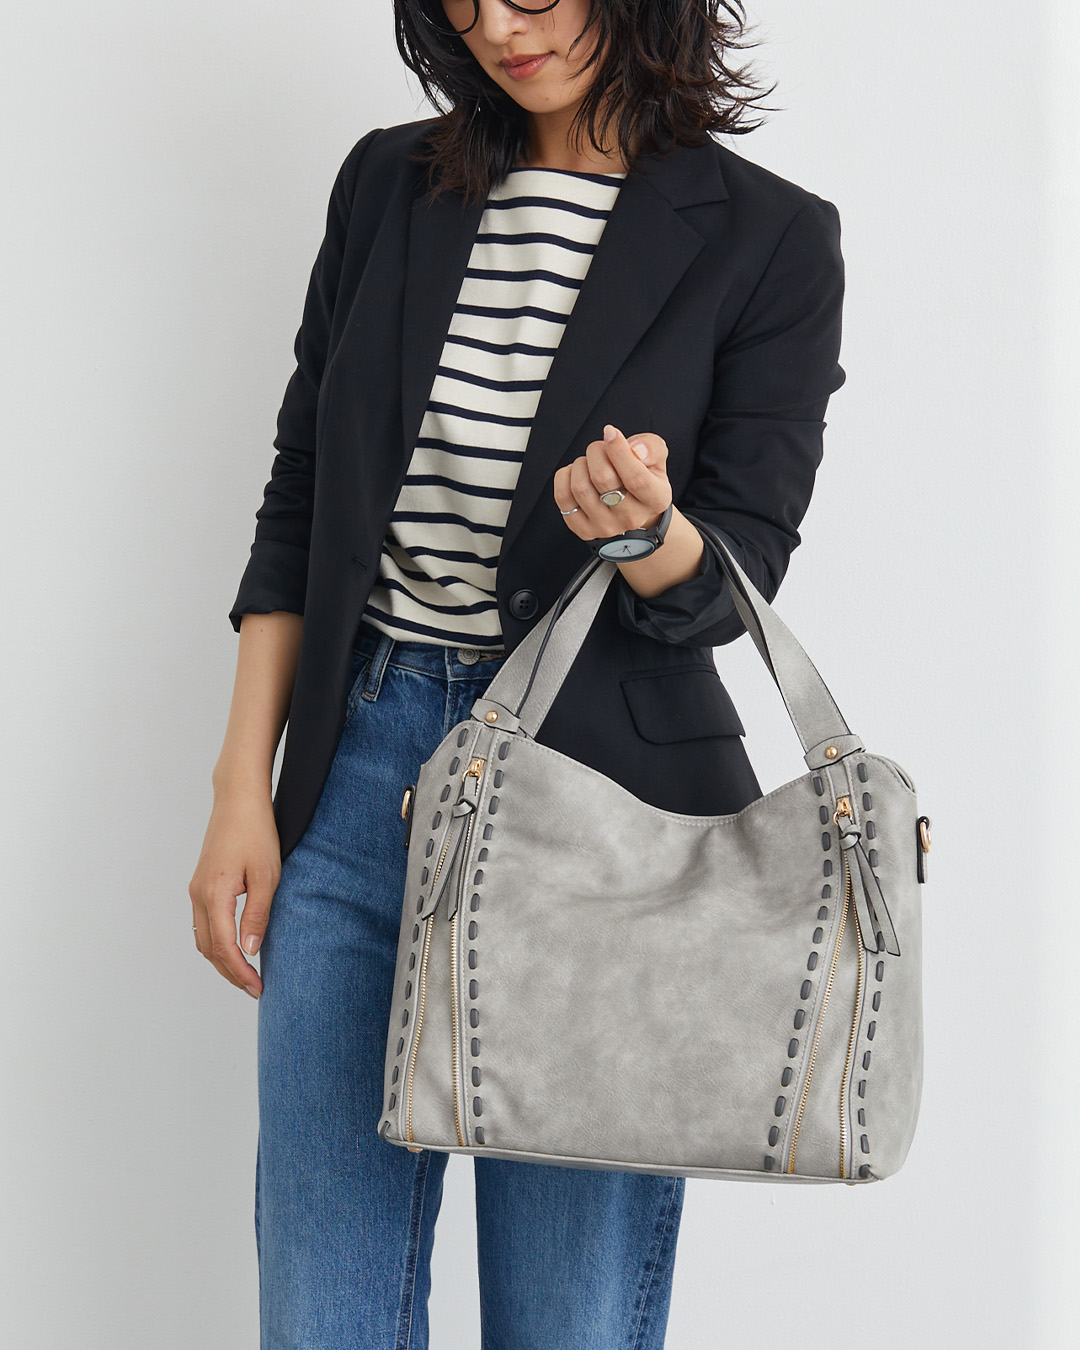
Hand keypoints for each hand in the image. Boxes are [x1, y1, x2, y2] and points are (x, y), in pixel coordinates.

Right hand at [188, 789, 280, 998]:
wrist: (238, 799)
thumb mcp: (266, 875)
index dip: (240, 973)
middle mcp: (198, 894)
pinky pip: (203, 923)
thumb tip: (249, 950)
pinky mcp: (200, 883)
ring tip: (246, 973)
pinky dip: (216, 942)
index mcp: (214, 894)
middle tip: (254, 988)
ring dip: (221, 959)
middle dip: (230, 973)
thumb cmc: (256, 832)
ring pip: (203, 937)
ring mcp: (196, 889)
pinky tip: (234, 946)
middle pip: (208, 949)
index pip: (224, 947)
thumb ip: (257, 915)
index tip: (258, 988)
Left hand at [553, 424, 671, 540]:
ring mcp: (606, 527)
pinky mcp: (584, 530)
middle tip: (600, 448)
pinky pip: (563, 499)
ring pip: (581, 488)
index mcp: (656, 499)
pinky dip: (564, 477)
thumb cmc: (643, 474)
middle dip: (596, 452)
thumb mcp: (656, 457)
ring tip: (589, 463)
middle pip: (603, 479)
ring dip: (580, 464)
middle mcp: (632, 518)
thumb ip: (651, 447)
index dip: (619, 451)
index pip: (636, 478)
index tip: (609, 431)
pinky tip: (576, 474)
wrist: (631, 506)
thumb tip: (635, 450)